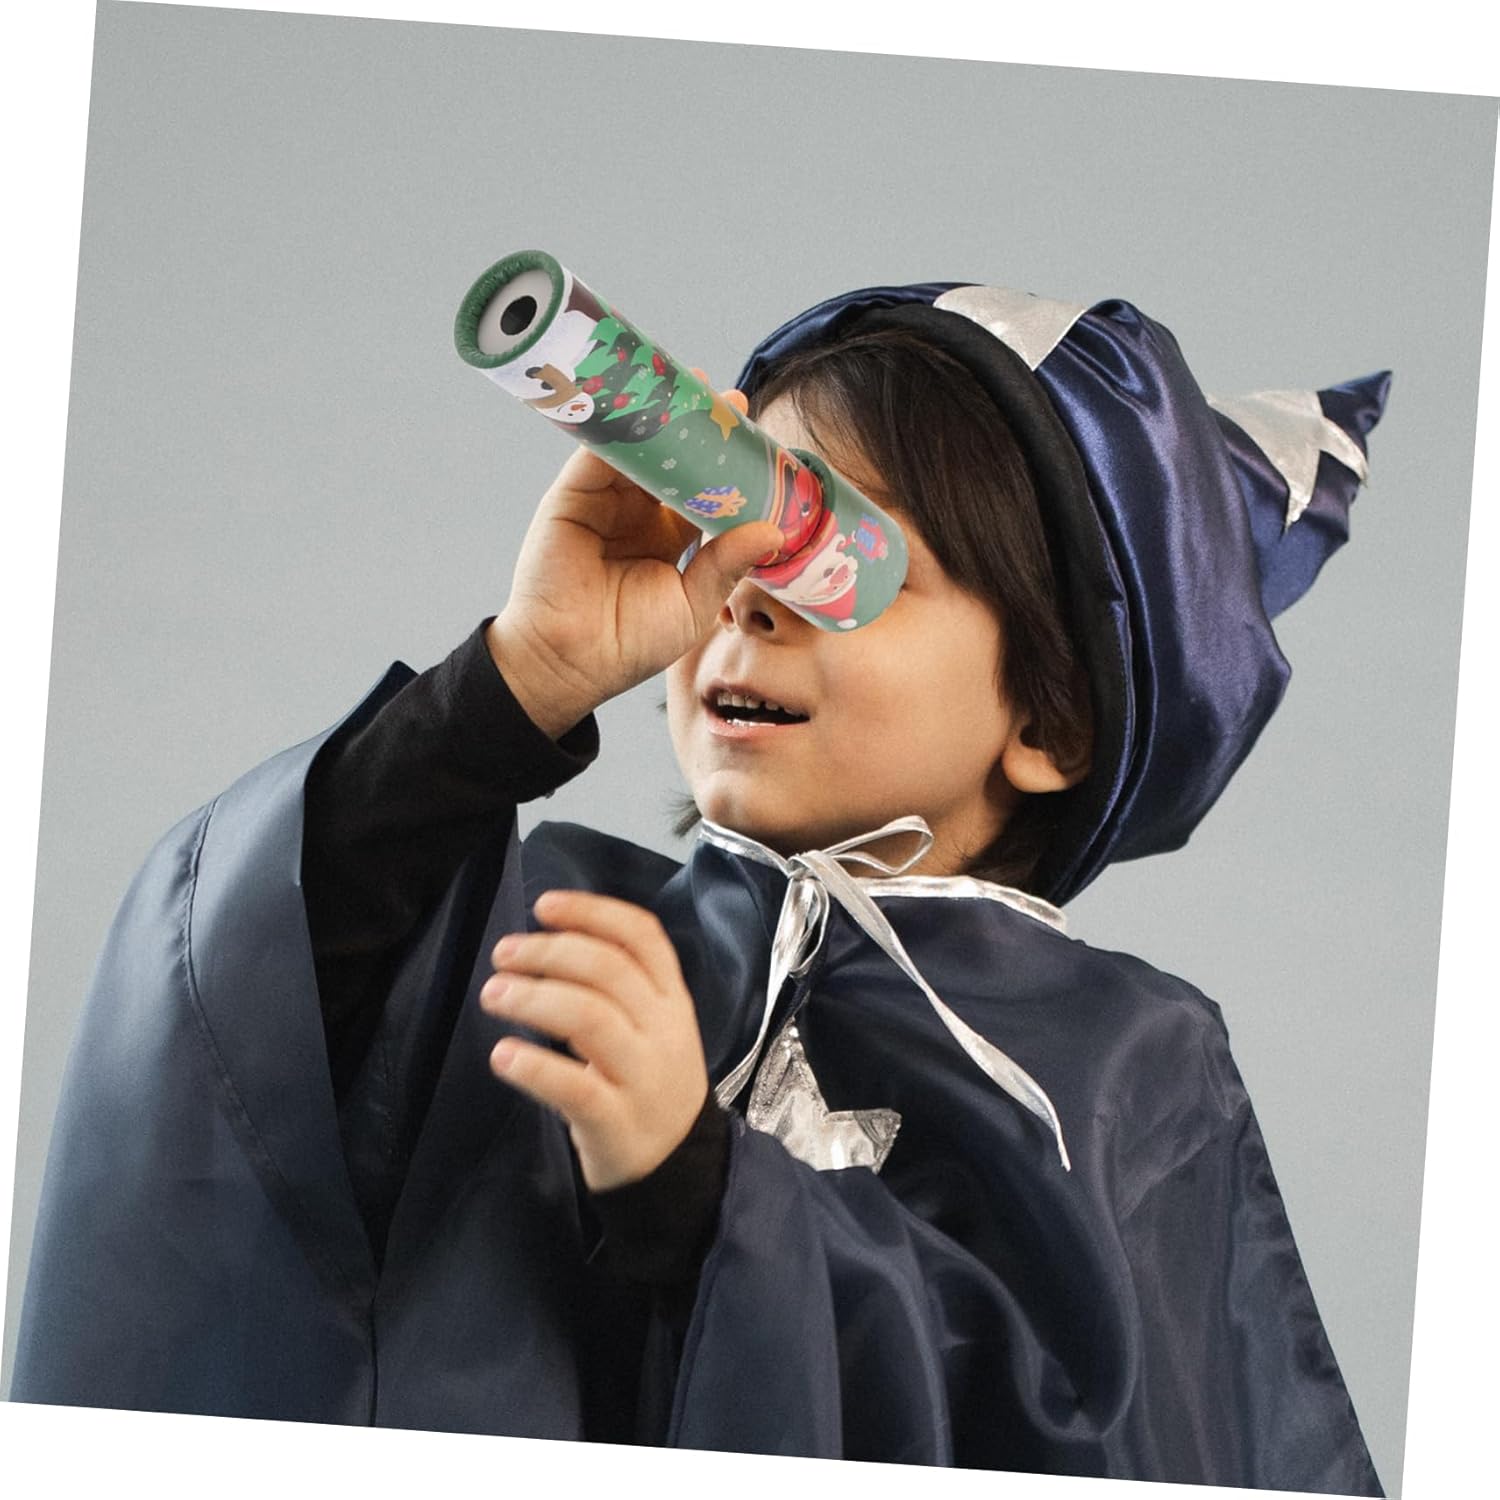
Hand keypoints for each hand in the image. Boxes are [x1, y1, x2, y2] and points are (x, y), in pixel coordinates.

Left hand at [479, 889, 708, 1191]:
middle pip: (608, 970)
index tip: (543, 906)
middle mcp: (663, 1031)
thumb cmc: (646, 1079)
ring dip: (534, 998)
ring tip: (493, 994)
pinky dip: (534, 1066)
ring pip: (591, 1018)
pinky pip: (574, 1087)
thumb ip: (617, 984)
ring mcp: (643, 1078)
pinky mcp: (616, 1123)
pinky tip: (502, 1055)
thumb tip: (547, 938)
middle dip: (548, 952)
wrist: (678, 1165)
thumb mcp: (652, 1024)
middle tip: (502, 955)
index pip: (642, 937)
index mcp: (672, 998)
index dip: (592, 912)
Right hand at [488, 378, 783, 737]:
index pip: (703, 491)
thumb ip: (726, 564)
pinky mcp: (573, 495)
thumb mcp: (692, 604)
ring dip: (664, 420)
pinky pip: (599, 453)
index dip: (727, 467)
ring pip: (640, 450)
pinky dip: (623, 429)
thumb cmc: (630, 643)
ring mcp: (604, 501)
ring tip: (695, 390)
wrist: (569, 660)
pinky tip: (647, 408)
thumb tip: (774, 532)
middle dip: (699, 432)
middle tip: (731, 402)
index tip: (755, 442)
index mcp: (668, 538)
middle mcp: (637, 513)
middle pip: (673, 462)